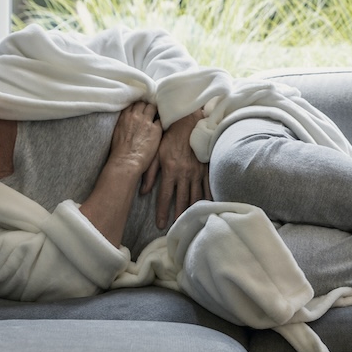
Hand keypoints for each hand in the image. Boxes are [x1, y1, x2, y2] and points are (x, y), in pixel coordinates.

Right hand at [109, 102, 162, 173]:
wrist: (126, 161)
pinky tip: (159, 129)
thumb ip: (124, 121)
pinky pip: (161, 120)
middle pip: (144, 104)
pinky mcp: (156, 129)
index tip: (140, 111)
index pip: (134, 104)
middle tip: (149, 115)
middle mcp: (136, 115)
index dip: (138, 107)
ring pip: (153, 108)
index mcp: (125, 116)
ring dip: (154, 113)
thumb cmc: (119, 151)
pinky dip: (160, 123)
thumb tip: (129, 120)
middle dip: (146, 108)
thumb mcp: (117, 131)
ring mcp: (147, 121)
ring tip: (154, 120)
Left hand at [141, 110, 211, 228]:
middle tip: (176, 228)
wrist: (190, 123)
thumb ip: (149, 172)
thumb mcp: (155, 152)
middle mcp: (184, 174)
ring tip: (189, 221)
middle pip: (181, 200)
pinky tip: (206, 207)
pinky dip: (207, 198)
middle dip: (178, 215)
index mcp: (170, 170)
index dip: (162, 212)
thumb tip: (143, 191)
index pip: (164, 196)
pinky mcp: (206, 169)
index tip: (160, 224)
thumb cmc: (170, 137)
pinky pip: (208, 187)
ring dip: (192, 210)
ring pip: (195, 196)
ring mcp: (197, 172)